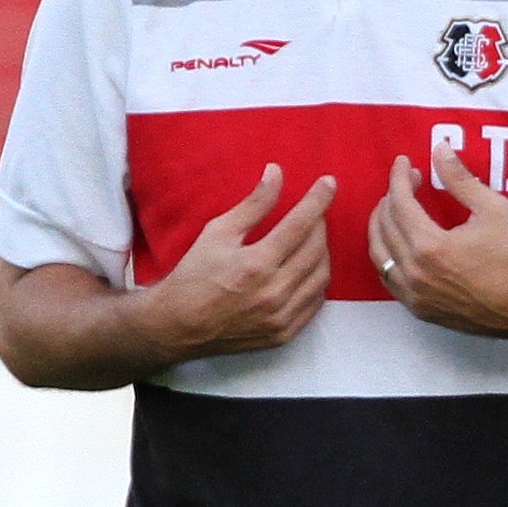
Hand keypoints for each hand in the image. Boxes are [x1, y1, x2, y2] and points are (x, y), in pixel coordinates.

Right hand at [133, 165, 333, 358]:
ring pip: (321, 277)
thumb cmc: (194, 275)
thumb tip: (276, 173)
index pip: (300, 224)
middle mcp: (273, 292)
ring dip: (323, 252)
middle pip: (316, 249)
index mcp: (256, 264)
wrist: (179, 326)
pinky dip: (318, 281)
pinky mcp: (284, 333)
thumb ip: (253, 204)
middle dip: (320, 224)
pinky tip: (310, 268)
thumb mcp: (218, 232)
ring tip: (313, 238)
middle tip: (315, 213)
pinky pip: (315, 303)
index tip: (329, 182)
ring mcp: (281, 316)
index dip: (317, 200)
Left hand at [372, 134, 507, 336]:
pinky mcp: (418, 309)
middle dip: (391, 197)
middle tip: (408, 184)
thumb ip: (460, 179)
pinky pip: (388, 278)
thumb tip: (439, 148)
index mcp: (430, 245)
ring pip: (379, 254)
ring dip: (381, 226)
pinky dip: (386, 256)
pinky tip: (397, 243)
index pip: (399, 202)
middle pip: (385, 225)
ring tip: (394, 209)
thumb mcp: (493, 209)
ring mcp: (414, 294)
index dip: (399, 178)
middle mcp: (414, 272)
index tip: (404, 163)